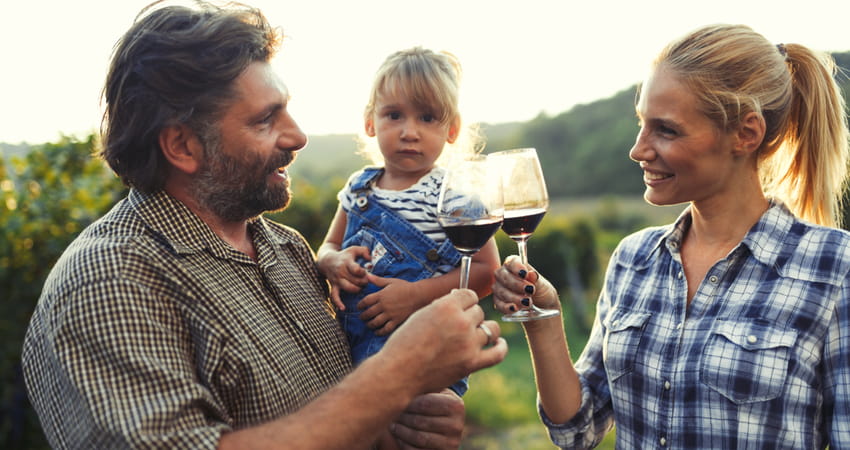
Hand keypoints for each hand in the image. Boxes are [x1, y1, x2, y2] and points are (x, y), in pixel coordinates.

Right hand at [317, 246, 370, 309]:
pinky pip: (334, 296)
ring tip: (360, 288)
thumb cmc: (345, 255)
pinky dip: (338, 303)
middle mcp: (341, 271)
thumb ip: (365, 251)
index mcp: (347, 262)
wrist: (327, 260)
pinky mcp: (333, 286)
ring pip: (348, 288)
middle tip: (366, 281)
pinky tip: (343, 308)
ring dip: (356, 290)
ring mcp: (337, 280)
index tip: (366, 272)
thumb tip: (370, 258)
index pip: (356, 269)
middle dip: (363, 282)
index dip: (363, 272)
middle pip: (355, 280)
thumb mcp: (354, 249)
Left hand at [358, 274, 419, 335]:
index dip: (360, 305)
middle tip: (362, 317)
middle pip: (368, 313)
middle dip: (363, 316)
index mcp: (381, 295)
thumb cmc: (405, 287)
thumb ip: (378, 280)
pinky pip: (385, 329)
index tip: (359, 307)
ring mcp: (390, 314)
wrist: (419, 295)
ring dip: (369, 324)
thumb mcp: (391, 282)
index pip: (365, 301)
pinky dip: (379, 332)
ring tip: (368, 324)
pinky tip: (377, 332)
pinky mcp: (396, 321)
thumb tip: (367, 275)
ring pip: (375, 322)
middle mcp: (384, 305)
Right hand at [382, 289, 506, 394]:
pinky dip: (501, 347)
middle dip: (469, 317)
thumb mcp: (421, 315)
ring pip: (490, 329)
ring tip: (476, 334)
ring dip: (484, 330)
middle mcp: (461, 322)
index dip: (464, 301)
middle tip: (458, 326)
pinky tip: (499, 343)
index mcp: (446, 306)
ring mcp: (469, 343)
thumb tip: (459, 303)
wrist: (398, 372)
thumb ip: (442, 308)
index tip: (461, 306)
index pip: (469, 295)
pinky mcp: (472, 363)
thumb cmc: (404, 344)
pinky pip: (498, 353)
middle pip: (478, 312)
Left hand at [391, 390, 464, 448]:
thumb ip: (423, 385)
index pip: (424, 403)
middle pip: (420, 421)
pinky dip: (404, 444)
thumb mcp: (433, 392)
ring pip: (418, 438)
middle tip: (390, 412)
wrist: (443, 427)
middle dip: (402, 417)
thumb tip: (400, 374)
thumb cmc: (432, 403)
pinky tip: (400, 436)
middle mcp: (457, 425)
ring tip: (393, 424)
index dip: (406, 402)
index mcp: (456, 405)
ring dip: (401, 431)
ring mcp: (451, 443)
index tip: (395, 399)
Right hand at [492, 255, 560, 315]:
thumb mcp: (543, 285)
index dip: (517, 267)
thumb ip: (536, 280)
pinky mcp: (498, 301)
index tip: (525, 274)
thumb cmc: (541, 291)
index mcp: (514, 264)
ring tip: (528, 303)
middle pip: (504, 276)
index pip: (511, 262)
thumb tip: (531, 274)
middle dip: (516, 284)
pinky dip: (507, 307)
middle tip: (530, 290)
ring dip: (514, 297)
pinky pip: (499, 304)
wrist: (542, 308)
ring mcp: (499, 288)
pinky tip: (515, 309)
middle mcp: (503, 274)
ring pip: (501, 291)